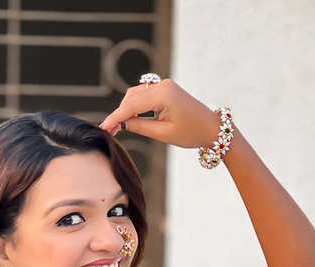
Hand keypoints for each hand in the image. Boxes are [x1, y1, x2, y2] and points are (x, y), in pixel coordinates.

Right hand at [98, 79, 223, 149]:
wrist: (211, 127)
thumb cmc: (192, 133)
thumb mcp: (164, 134)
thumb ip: (141, 127)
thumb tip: (122, 124)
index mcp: (163, 95)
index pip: (131, 106)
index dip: (115, 118)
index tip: (103, 128)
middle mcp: (162, 85)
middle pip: (131, 97)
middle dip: (118, 114)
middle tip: (108, 132)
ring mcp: (164, 85)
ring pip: (135, 95)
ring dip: (126, 109)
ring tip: (117, 128)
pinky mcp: (165, 89)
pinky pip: (144, 94)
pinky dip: (135, 106)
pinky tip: (130, 119)